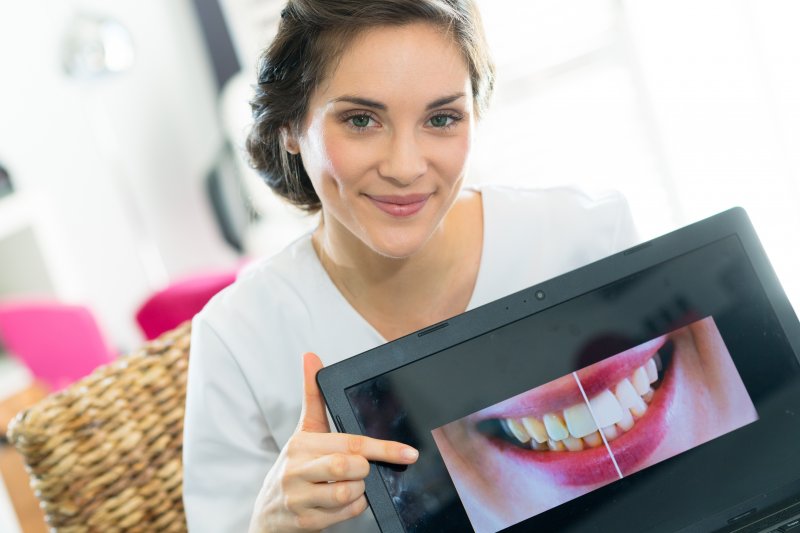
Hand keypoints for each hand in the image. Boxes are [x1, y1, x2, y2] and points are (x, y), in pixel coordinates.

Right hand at [249, 352, 418, 531]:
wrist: (268, 514)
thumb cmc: (294, 467)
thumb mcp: (303, 432)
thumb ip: (312, 396)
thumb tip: (311, 357)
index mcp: (301, 444)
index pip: (350, 443)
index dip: (384, 448)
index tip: (409, 453)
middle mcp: (297, 470)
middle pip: (348, 467)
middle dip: (363, 470)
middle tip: (360, 468)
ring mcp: (300, 498)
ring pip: (349, 493)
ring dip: (358, 491)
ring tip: (347, 484)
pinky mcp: (305, 522)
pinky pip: (346, 513)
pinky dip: (352, 507)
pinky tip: (341, 501)